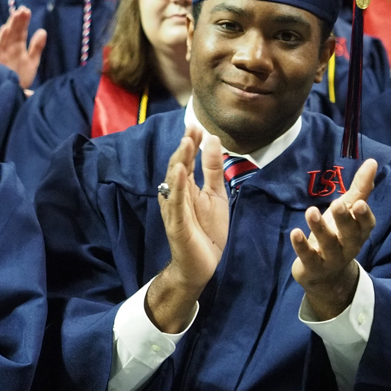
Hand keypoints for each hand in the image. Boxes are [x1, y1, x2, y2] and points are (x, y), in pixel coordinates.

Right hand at [0, 6, 45, 89]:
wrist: (11, 97)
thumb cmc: (20, 80)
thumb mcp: (31, 62)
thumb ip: (36, 47)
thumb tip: (43, 31)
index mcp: (17, 49)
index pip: (20, 33)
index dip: (23, 22)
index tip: (27, 10)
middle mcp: (9, 50)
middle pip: (13, 33)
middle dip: (18, 21)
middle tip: (23, 9)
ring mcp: (2, 56)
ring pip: (6, 38)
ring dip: (10, 26)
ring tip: (16, 14)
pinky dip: (0, 40)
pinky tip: (5, 29)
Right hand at [146, 128, 228, 332]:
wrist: (201, 266)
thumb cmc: (207, 231)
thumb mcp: (216, 196)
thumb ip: (213, 170)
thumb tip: (212, 140)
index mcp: (186, 187)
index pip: (187, 159)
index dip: (192, 142)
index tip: (197, 124)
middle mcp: (176, 194)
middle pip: (179, 165)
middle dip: (185, 146)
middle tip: (192, 127)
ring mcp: (174, 208)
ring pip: (174, 181)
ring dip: (180, 161)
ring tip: (186, 142)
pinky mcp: (176, 223)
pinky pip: (175, 203)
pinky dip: (176, 187)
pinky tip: (179, 172)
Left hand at [290, 159, 378, 320]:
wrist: (325, 275)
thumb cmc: (338, 234)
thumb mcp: (348, 211)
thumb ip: (360, 188)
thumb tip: (372, 162)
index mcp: (359, 232)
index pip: (366, 224)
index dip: (364, 216)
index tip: (360, 203)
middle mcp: (348, 246)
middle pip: (349, 234)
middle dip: (344, 219)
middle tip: (337, 204)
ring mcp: (331, 258)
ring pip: (328, 244)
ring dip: (319, 228)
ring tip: (311, 211)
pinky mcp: (313, 266)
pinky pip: (308, 257)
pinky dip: (301, 246)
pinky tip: (294, 232)